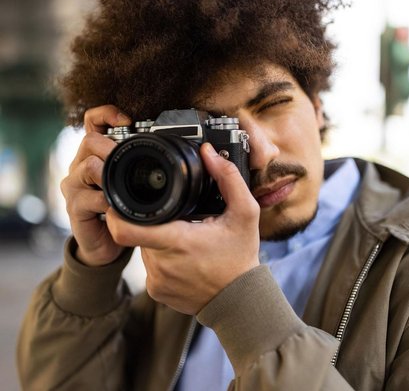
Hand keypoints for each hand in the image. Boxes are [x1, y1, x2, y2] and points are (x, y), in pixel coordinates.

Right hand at [60, 105, 130, 266]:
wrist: (105, 244)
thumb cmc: (119, 209)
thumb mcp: (129, 183)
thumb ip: (137, 166)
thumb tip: (167, 148)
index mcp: (94, 155)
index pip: (92, 122)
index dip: (107, 114)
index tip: (128, 120)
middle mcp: (79, 166)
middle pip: (90, 141)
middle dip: (113, 149)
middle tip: (133, 162)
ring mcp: (74, 187)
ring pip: (88, 166)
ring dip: (111, 175)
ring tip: (124, 186)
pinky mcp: (74, 207)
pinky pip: (90, 197)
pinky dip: (108, 201)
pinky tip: (117, 207)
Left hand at [105, 143, 260, 313]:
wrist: (240, 301)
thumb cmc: (241, 258)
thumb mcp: (244, 213)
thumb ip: (228, 179)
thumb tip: (209, 154)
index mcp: (177, 241)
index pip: (125, 228)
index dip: (117, 212)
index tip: (121, 199)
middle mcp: (161, 263)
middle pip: (138, 231)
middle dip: (152, 221)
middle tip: (177, 219)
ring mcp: (156, 280)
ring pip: (143, 248)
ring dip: (157, 239)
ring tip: (184, 239)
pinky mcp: (156, 292)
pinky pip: (150, 266)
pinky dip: (161, 258)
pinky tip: (183, 258)